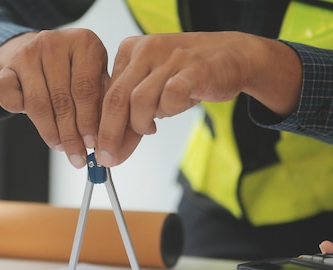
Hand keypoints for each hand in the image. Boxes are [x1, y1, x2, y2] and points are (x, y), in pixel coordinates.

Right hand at [0, 28, 109, 167]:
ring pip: (38, 103)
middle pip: (62, 98)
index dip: (89, 121)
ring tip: (62, 148)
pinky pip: (9, 96)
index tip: (93, 144)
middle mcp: (54, 42)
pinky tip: (36, 125)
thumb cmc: (78, 73)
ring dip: (51, 132)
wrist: (42, 55)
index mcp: (84, 43)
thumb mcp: (98, 82)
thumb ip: (104, 106)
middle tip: (78, 156)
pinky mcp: (6, 66)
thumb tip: (107, 144)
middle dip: (71, 134)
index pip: (86, 89)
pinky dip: (18, 113)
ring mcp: (27, 52)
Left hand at [95, 31, 301, 166]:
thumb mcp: (154, 89)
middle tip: (108, 157)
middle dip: (109, 133)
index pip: (105, 92)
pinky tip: (171, 111)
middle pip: (115, 98)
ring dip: (141, 124)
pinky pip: (170, 98)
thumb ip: (132, 115)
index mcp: (130, 49)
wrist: (233, 56)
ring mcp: (170, 58)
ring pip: (138, 100)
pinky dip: (168, 112)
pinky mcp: (193, 69)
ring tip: (150, 127)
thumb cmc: (190, 75)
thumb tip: (113, 149)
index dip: (99, 125)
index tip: (99, 150)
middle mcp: (146, 49)